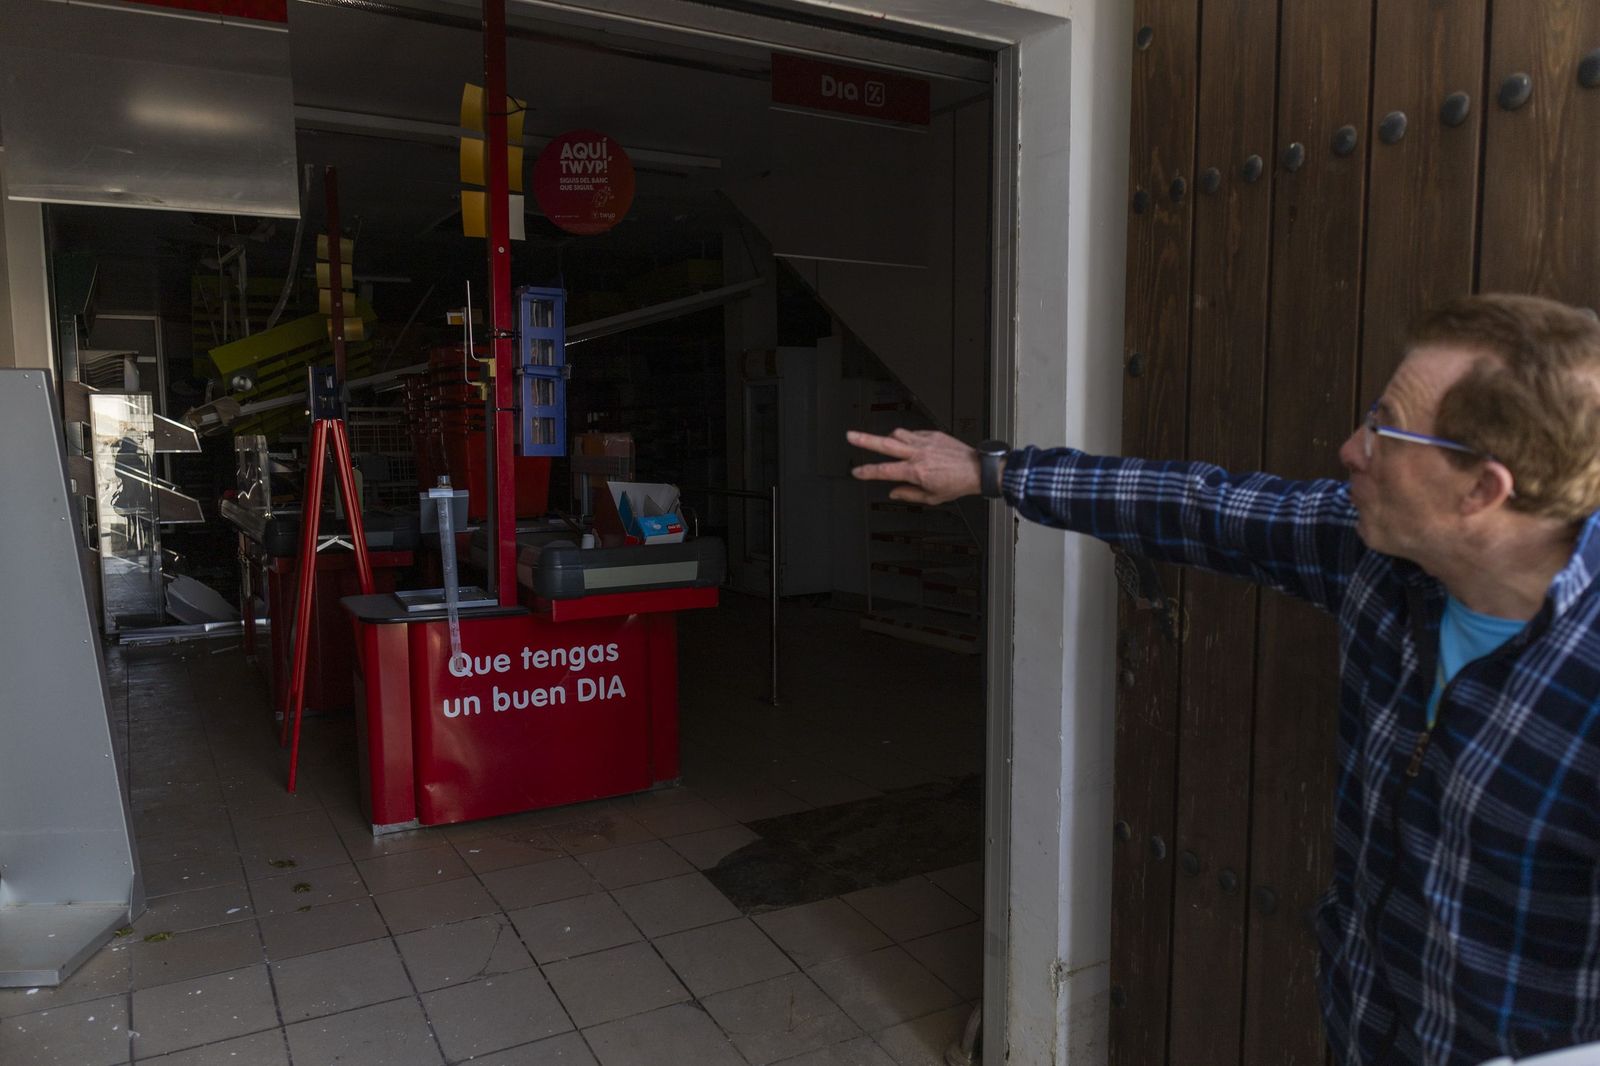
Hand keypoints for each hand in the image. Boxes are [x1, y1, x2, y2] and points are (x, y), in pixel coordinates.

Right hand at [847, 428, 981, 504]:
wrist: (978, 469)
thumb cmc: (958, 484)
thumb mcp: (933, 497)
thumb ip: (910, 494)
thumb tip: (894, 492)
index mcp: (916, 472)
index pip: (884, 471)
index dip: (867, 472)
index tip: (856, 471)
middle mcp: (918, 454)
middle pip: (885, 444)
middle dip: (865, 440)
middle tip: (850, 435)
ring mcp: (925, 442)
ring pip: (898, 434)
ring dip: (888, 438)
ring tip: (883, 443)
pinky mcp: (933, 434)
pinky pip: (914, 433)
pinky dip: (907, 438)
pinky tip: (909, 444)